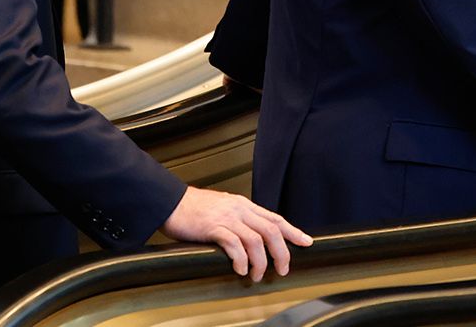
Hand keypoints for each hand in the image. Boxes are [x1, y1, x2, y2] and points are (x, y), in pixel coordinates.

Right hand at [160, 186, 312, 281]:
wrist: (169, 201)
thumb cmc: (192, 208)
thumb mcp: (222, 207)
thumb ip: (238, 218)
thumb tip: (252, 237)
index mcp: (243, 205)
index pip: (275, 218)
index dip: (293, 231)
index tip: (306, 242)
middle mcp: (239, 209)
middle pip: (271, 231)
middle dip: (282, 253)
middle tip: (282, 270)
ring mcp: (227, 218)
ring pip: (256, 240)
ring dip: (261, 262)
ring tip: (257, 275)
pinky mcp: (213, 228)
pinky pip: (235, 245)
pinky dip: (242, 260)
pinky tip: (241, 270)